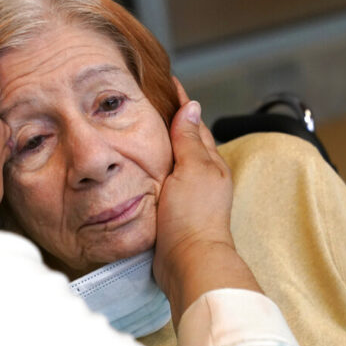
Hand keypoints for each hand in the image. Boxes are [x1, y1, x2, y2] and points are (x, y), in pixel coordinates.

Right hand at [153, 79, 260, 324]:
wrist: (189, 263)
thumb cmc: (194, 217)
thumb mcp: (192, 170)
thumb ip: (189, 140)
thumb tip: (192, 107)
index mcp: (209, 162)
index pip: (194, 124)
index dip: (181, 103)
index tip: (168, 83)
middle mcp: (200, 177)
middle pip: (184, 141)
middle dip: (169, 122)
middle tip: (147, 102)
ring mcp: (186, 196)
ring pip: (171, 162)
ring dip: (158, 146)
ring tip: (137, 130)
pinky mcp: (172, 212)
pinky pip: (160, 182)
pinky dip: (150, 170)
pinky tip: (136, 170)